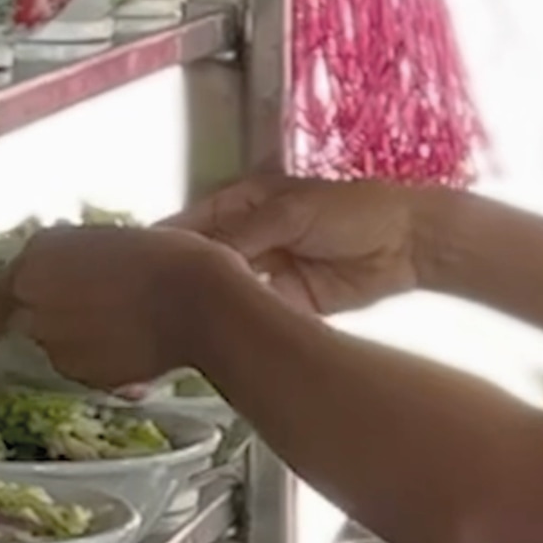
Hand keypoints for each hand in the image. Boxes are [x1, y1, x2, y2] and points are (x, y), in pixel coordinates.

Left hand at [0, 224, 244, 390]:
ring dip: (79, 342)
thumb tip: (71, 282)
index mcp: (37, 256)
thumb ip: (74, 264)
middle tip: (92, 316)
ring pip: (56, 347)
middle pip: (27, 319)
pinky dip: (100, 363)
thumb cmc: (167, 258)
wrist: (199, 302)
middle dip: (50, 322)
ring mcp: (54, 341)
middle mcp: (33, 298)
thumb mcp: (110, 242)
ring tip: (124, 327)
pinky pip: (84, 370)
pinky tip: (135, 347)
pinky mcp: (82, 373)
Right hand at [166, 176, 442, 316]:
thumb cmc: (352, 210)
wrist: (408, 244)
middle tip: (150, 307)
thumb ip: (244, 234)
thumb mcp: (291, 213)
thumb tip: (199, 257)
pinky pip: (256, 315)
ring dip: (209, 307)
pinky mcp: (287, 304)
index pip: (190, 225)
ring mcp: (265, 273)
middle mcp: (247, 239)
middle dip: (182, 282)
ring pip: (226, 293)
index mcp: (241, 205)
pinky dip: (243, 325)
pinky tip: (221, 337)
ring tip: (176, 325)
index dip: (164, 246)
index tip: (135, 268)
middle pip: (203, 264)